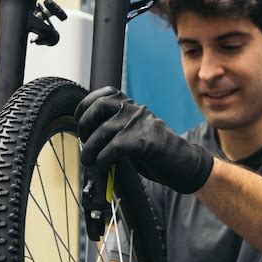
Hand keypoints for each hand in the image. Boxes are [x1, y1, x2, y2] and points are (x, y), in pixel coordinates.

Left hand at [75, 87, 213, 192]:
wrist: (182, 164)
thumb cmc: (155, 151)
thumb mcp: (133, 132)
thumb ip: (114, 128)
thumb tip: (87, 135)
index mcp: (131, 105)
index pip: (102, 95)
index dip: (85, 107)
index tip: (79, 121)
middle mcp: (135, 109)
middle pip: (98, 108)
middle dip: (84, 126)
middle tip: (84, 144)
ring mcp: (140, 124)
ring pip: (103, 131)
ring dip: (90, 150)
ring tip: (89, 162)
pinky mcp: (144, 141)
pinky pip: (114, 148)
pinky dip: (102, 159)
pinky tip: (103, 166)